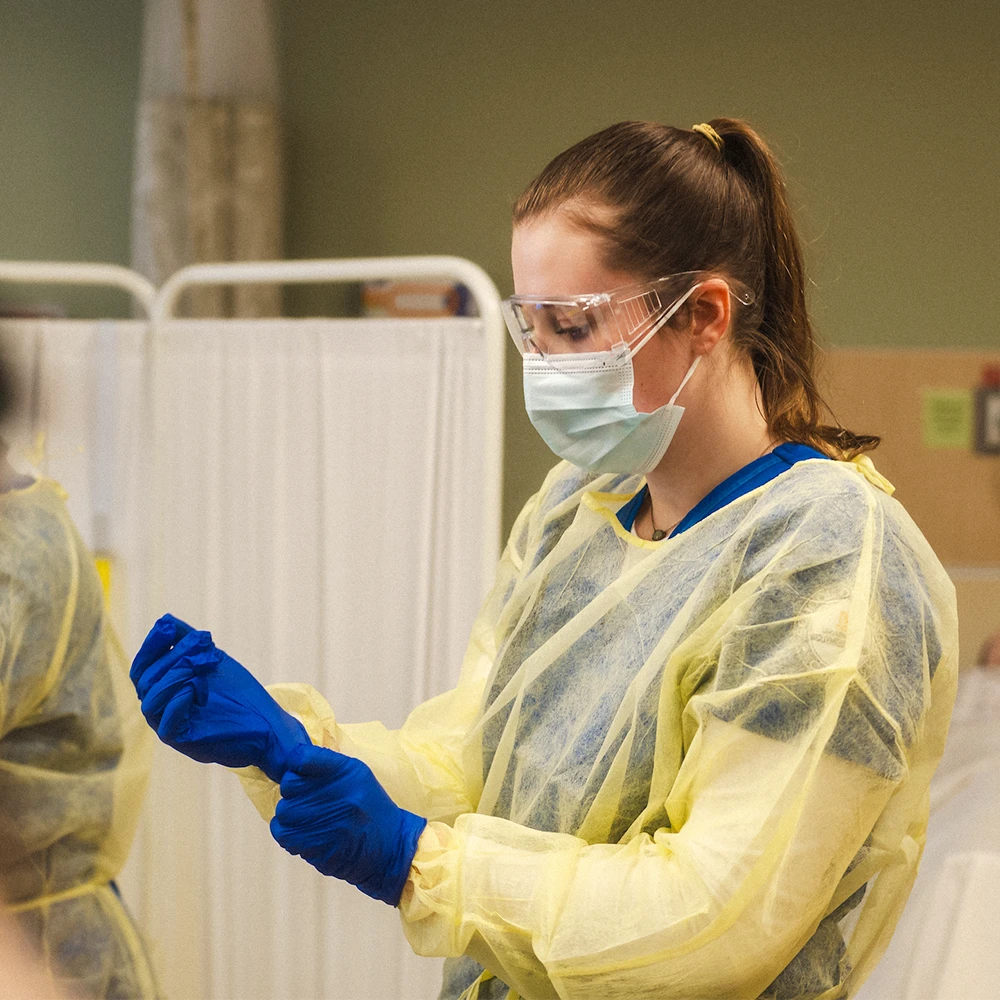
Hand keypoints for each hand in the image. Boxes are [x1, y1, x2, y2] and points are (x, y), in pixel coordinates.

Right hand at [130, 613, 309, 781]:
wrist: (269, 726)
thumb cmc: (240, 694)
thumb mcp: (213, 660)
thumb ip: (189, 641)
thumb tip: (165, 620)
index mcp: (166, 691)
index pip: (141, 668)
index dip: (151, 646)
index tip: (166, 627)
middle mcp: (162, 710)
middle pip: (145, 681)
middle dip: (172, 655)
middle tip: (200, 641)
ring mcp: (171, 727)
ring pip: (151, 700)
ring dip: (176, 674)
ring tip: (202, 664)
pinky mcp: (184, 743)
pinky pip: (166, 724)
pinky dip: (179, 700)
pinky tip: (197, 687)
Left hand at [270, 743, 426, 905]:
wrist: (390, 848)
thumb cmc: (372, 808)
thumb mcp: (358, 775)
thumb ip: (328, 765)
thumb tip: (295, 760)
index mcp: (346, 771)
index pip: (301, 757)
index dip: (296, 765)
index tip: (302, 773)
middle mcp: (335, 794)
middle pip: (289, 784)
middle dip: (294, 791)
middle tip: (309, 799)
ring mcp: (325, 822)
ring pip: (284, 810)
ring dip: (291, 814)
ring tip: (310, 818)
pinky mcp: (315, 847)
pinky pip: (283, 834)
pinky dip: (288, 833)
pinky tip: (305, 832)